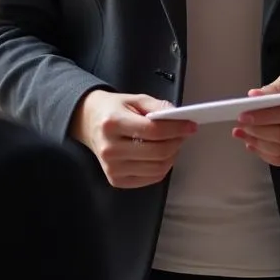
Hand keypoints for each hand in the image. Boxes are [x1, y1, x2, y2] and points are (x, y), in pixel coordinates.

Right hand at [69, 90, 196, 188]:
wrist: (89, 123)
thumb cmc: (113, 109)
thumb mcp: (134, 99)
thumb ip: (157, 106)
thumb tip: (178, 116)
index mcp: (113, 123)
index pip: (152, 131)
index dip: (176, 128)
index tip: (190, 125)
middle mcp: (110, 149)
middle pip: (157, 152)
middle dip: (177, 142)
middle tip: (184, 133)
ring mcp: (112, 168)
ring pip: (157, 168)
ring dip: (172, 155)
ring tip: (174, 142)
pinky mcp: (116, 180)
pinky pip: (150, 178)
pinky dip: (163, 167)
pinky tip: (162, 155)